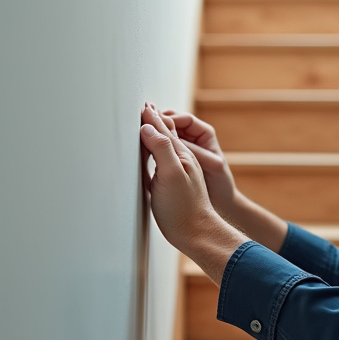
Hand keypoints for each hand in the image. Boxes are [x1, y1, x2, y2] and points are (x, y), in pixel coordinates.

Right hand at [139, 104, 245, 278]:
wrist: (196, 234)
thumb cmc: (183, 207)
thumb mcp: (171, 172)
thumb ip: (161, 147)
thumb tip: (148, 126)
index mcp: (181, 153)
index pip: (165, 128)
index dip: (153, 117)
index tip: (142, 106)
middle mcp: (181, 160)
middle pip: (167, 134)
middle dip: (155, 121)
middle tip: (145, 109)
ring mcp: (177, 174)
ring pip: (165, 148)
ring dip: (156, 135)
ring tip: (146, 126)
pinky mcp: (172, 187)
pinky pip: (162, 163)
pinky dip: (154, 154)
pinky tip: (151, 157)